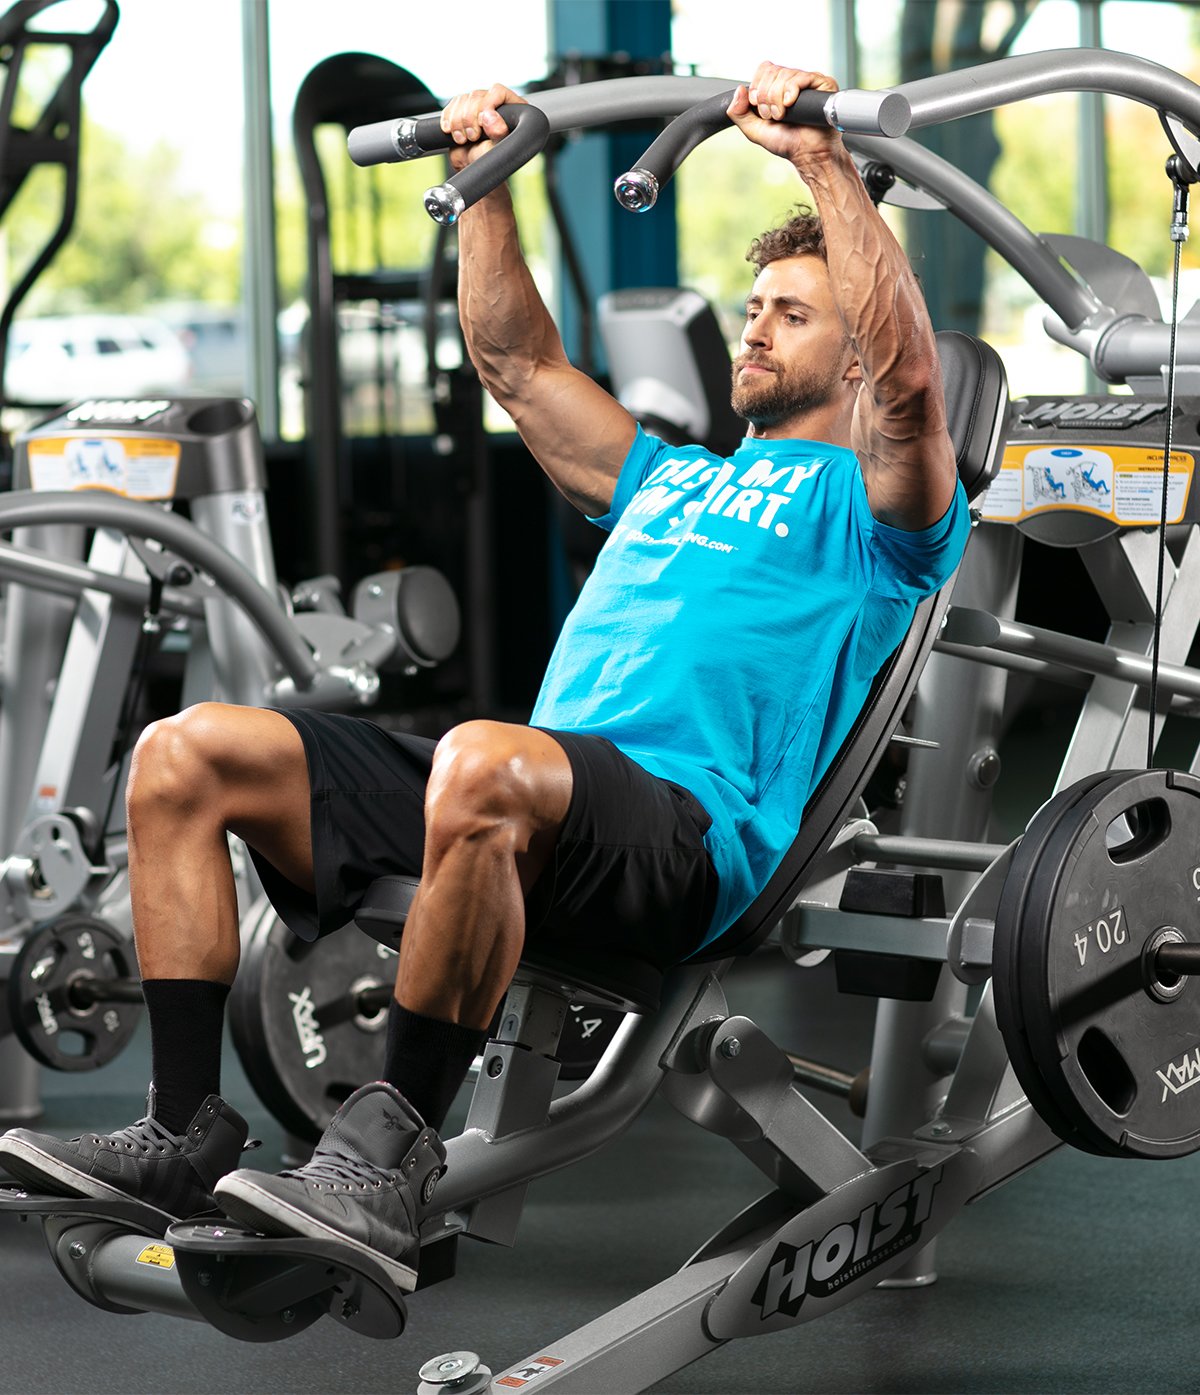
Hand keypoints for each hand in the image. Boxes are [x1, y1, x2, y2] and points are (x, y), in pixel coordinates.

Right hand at [440, 83, 526, 171]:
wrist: (472, 169)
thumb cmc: (489, 163)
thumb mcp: (497, 151)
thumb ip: (498, 133)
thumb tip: (490, 116)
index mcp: (510, 110)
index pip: (497, 92)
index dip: (486, 104)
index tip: (481, 123)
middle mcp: (493, 105)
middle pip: (475, 96)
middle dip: (469, 118)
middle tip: (472, 137)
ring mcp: (476, 107)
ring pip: (461, 100)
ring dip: (457, 121)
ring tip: (463, 139)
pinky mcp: (460, 112)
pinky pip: (450, 107)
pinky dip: (448, 120)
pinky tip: (451, 132)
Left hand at [726, 61, 841, 164]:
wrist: (808, 153)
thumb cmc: (786, 142)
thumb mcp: (755, 130)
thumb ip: (739, 113)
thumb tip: (738, 90)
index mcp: (778, 87)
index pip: (764, 69)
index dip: (757, 87)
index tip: (761, 109)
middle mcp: (793, 81)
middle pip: (772, 71)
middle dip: (766, 97)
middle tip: (774, 115)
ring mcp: (808, 81)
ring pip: (784, 74)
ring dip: (777, 99)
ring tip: (783, 115)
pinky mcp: (822, 83)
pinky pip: (800, 78)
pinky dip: (791, 91)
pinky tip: (790, 105)